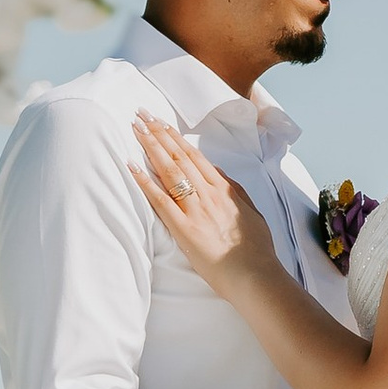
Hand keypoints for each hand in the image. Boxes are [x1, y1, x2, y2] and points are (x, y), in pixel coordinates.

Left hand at [132, 114, 276, 286]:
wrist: (255, 274)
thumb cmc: (255, 249)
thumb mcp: (251, 212)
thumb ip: (235, 191)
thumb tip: (219, 174)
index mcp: (224, 189)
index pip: (194, 156)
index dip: (175, 137)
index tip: (161, 123)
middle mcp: (208, 193)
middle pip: (178, 156)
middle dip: (158, 132)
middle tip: (141, 114)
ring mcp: (195, 209)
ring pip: (169, 170)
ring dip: (150, 146)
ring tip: (135, 128)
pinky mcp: (184, 228)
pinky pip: (160, 200)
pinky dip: (145, 182)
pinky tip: (132, 166)